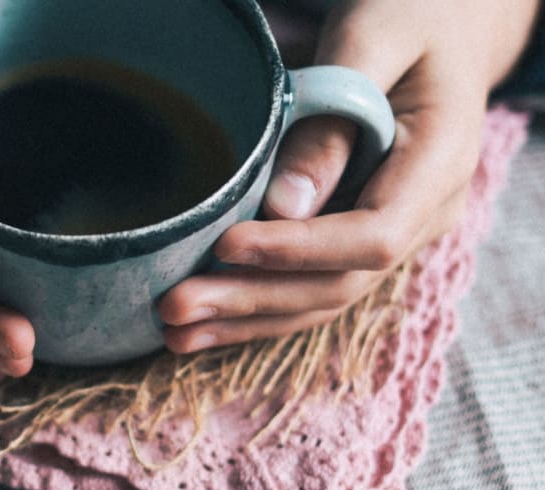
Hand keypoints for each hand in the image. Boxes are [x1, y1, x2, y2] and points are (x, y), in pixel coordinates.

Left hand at [160, 0, 540, 352]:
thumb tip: (283, 209)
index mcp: (439, 167)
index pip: (371, 236)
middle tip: (174, 306)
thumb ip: (331, 124)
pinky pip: (307, 286)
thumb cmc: (408, 18)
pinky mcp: (354, 240)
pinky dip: (253, 308)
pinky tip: (200, 326)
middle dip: (251, 300)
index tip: (226, 245)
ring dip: (244, 320)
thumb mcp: (372, 45)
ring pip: (319, 299)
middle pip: (337, 283)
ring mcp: (392, 235)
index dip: (297, 251)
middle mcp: (423, 215)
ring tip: (173, 332)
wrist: (442, 28)